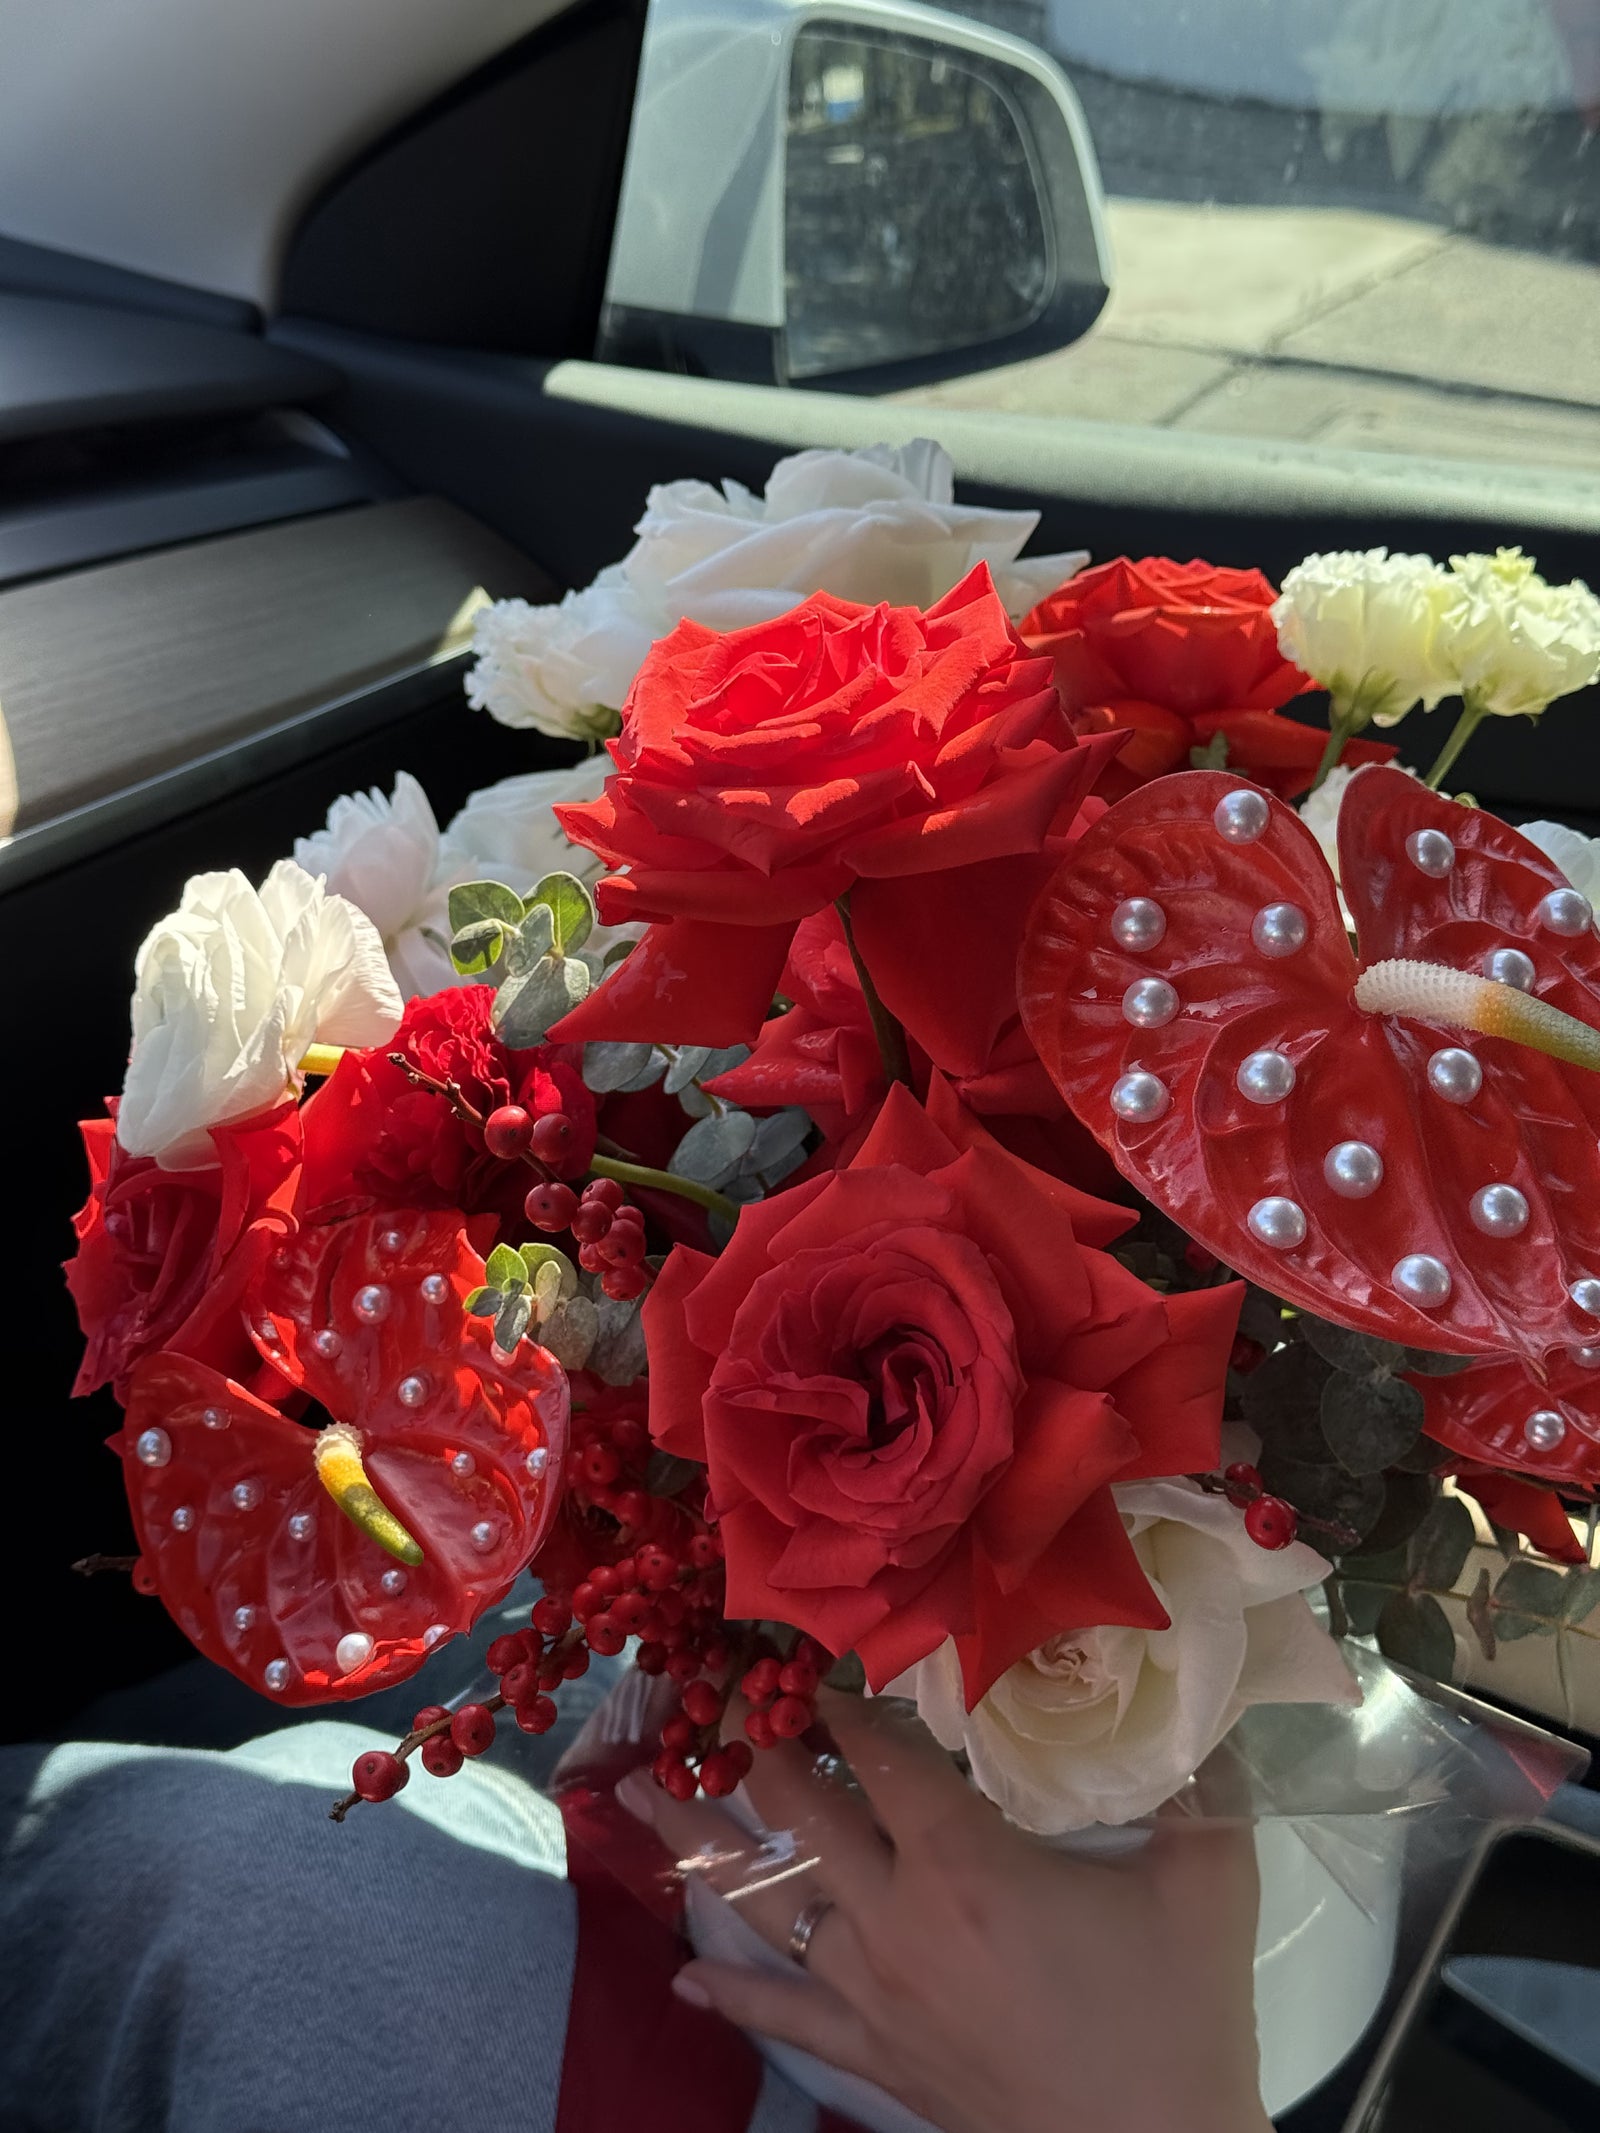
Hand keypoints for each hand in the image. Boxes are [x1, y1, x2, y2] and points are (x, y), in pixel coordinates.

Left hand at [630, 1689, 1270, 2132]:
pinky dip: (730, 1993)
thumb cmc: (1181, 2018)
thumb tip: (1196, 1691)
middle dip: (747, 1741)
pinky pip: (784, 2016)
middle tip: (700, 1686)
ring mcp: (875, 1992)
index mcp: (964, 1861)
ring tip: (634, 1793)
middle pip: (796, 1810)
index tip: (801, 1639)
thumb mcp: (1209, 1879)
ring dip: (700, 1844)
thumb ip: (1201, 1775)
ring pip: (764, 1903)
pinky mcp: (877, 2057)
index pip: (877, 1750)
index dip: (836, 1690)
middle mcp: (896, 1917)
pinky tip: (682, 1974)